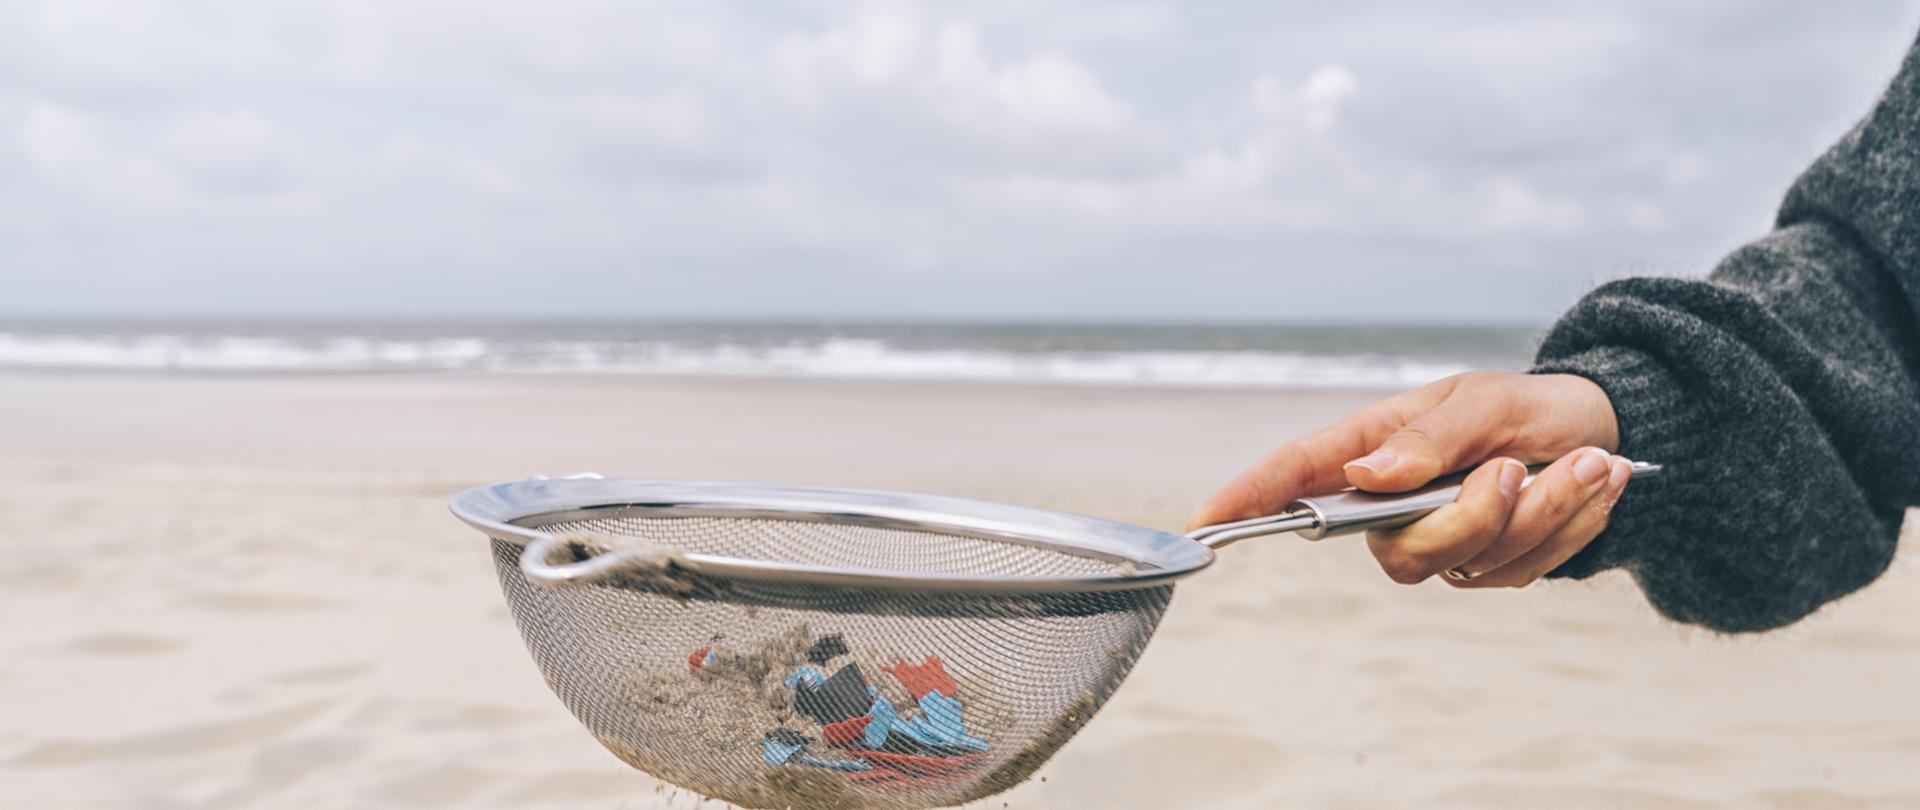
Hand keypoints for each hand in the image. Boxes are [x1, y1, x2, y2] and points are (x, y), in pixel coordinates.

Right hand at [1188, 371, 1635, 586]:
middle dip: (1474, 515)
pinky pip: (1519, 572)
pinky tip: (1589, 485)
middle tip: (1523, 465)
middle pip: (1400, 549)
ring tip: (1587, 462)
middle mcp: (1391, 507)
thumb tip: (1365, 477)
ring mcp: (1437, 544)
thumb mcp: (1481, 400)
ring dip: (1542, 512)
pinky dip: (1567, 527)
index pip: (1296, 476)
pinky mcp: (1486, 569)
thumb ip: (1428, 439)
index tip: (1205, 517)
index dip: (1247, 497)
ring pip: (1470, 562)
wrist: (1601, 431)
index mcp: (1372, 449)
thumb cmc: (1524, 405)